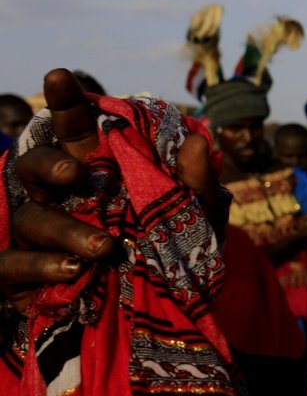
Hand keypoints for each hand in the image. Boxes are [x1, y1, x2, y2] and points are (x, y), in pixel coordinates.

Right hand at [1, 70, 221, 314]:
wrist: (159, 319)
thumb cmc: (172, 256)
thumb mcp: (198, 222)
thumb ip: (198, 184)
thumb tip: (197, 141)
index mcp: (95, 170)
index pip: (75, 128)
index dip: (65, 101)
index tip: (61, 75)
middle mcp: (57, 196)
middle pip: (33, 165)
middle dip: (47, 163)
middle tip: (73, 170)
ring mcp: (34, 235)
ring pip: (32, 219)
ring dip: (65, 231)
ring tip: (103, 249)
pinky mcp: (20, 276)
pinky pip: (12, 264)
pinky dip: (39, 267)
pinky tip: (71, 271)